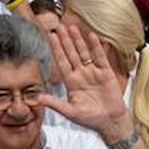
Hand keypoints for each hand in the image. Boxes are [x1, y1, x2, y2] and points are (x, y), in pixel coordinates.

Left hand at [37, 25, 128, 139]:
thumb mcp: (70, 112)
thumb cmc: (90, 118)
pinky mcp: (105, 73)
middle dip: (65, 40)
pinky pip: (100, 57)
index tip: (50, 36)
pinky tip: (91, 36)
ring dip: (78, 40)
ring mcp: (93, 72)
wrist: (110, 122)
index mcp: (71, 82)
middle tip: (59, 26)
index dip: (56, 49)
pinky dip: (96, 47)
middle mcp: (81, 74)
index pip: (61, 62)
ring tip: (72, 27)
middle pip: (71, 53)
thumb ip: (55, 103)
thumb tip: (37, 98)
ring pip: (84, 52)